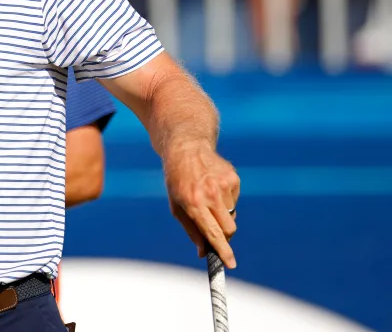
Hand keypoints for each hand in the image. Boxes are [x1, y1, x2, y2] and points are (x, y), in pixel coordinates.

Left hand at [163, 142, 239, 267]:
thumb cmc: (177, 180)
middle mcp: (210, 194)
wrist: (186, 147)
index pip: (212, 233)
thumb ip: (191, 230)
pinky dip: (226, 200)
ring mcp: (223, 185)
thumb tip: (203, 252)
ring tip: (207, 198)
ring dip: (222, 214)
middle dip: (224, 236)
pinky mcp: (233, 178)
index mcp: (193, 203)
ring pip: (232, 216)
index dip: (223, 250)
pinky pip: (235, 201)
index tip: (231, 264)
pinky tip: (213, 186)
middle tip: (215, 231)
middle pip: (228, 229)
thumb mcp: (176, 205)